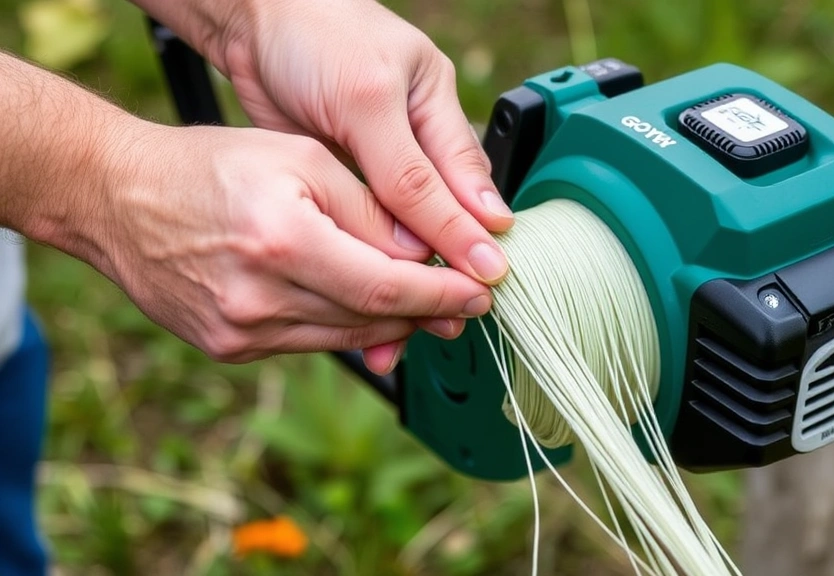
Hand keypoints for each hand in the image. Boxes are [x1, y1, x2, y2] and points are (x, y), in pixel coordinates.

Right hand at [99, 123, 488, 371]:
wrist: (119, 199)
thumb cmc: (212, 166)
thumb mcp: (301, 158)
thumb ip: (369, 208)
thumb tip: (424, 252)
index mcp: (281, 242)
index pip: (386, 287)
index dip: (441, 295)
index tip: (480, 294)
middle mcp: (258, 299)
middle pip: (370, 321)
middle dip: (428, 313)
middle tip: (467, 305)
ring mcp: (239, 333)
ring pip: (344, 340)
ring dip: (394, 328)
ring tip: (430, 312)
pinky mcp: (228, 348)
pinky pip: (308, 344)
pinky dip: (346, 329)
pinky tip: (370, 314)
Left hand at [218, 0, 513, 283]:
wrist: (249, 20)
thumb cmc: (314, 33)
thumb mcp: (366, 98)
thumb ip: (406, 168)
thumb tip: (450, 234)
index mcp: (436, 104)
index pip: (466, 179)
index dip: (475, 229)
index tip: (488, 275)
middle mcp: (414, 134)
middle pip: (442, 209)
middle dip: (447, 257)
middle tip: (457, 306)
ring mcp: (377, 157)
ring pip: (405, 224)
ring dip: (410, 266)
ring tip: (417, 312)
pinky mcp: (342, 175)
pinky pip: (366, 224)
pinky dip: (373, 255)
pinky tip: (379, 286)